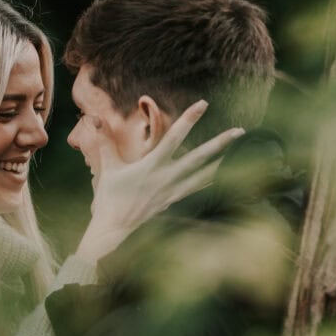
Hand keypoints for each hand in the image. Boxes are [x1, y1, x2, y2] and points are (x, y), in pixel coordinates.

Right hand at [74, 100, 243, 262]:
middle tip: (240, 131)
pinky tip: (226, 176)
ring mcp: (175, 192)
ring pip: (206, 175)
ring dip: (224, 162)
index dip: (189, 119)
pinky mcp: (177, 202)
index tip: (204, 103)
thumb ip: (104, 143)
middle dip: (221, 143)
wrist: (115, 231)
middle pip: (200, 157)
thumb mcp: (107, 169)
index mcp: (153, 165)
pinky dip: (214, 182)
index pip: (175, 137)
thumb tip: (94, 119)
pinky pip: (200, 190)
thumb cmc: (110, 200)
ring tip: (242, 151)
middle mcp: (169, 178)